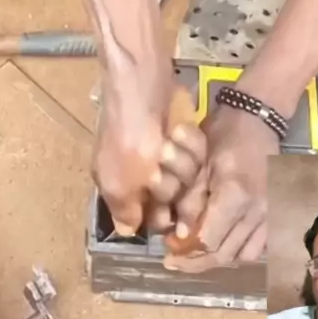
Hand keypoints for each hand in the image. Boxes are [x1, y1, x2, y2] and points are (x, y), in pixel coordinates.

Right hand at [93, 77, 206, 234]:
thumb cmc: (127, 139)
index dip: (163, 219)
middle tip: (162, 171)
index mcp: (125, 188)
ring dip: (182, 163)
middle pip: (176, 201)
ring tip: (169, 146)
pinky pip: (200, 154)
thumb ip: (125, 210)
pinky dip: (191, 144)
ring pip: (191, 179)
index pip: (151, 219)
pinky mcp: (185, 137)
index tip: (171, 217)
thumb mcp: (118, 182)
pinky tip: (180, 132)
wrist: (143, 86)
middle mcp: (148, 174)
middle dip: (173, 188)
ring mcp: (169, 155)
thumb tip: (127, 231)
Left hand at [164, 106, 279, 270]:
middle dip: (196, 262)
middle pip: (224, 253)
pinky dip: (237, 252)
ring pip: (242, 255)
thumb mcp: (199, 161)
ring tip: (195, 256)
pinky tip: (221, 245)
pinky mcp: (275, 214)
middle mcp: (257, 211)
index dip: (186, 251)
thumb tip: (180, 234)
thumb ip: (190, 200)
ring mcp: (270, 215)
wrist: (257, 120)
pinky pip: (258, 247)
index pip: (209, 240)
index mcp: (235, 195)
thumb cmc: (223, 134)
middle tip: (174, 260)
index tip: (167, 250)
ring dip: (217, 260)